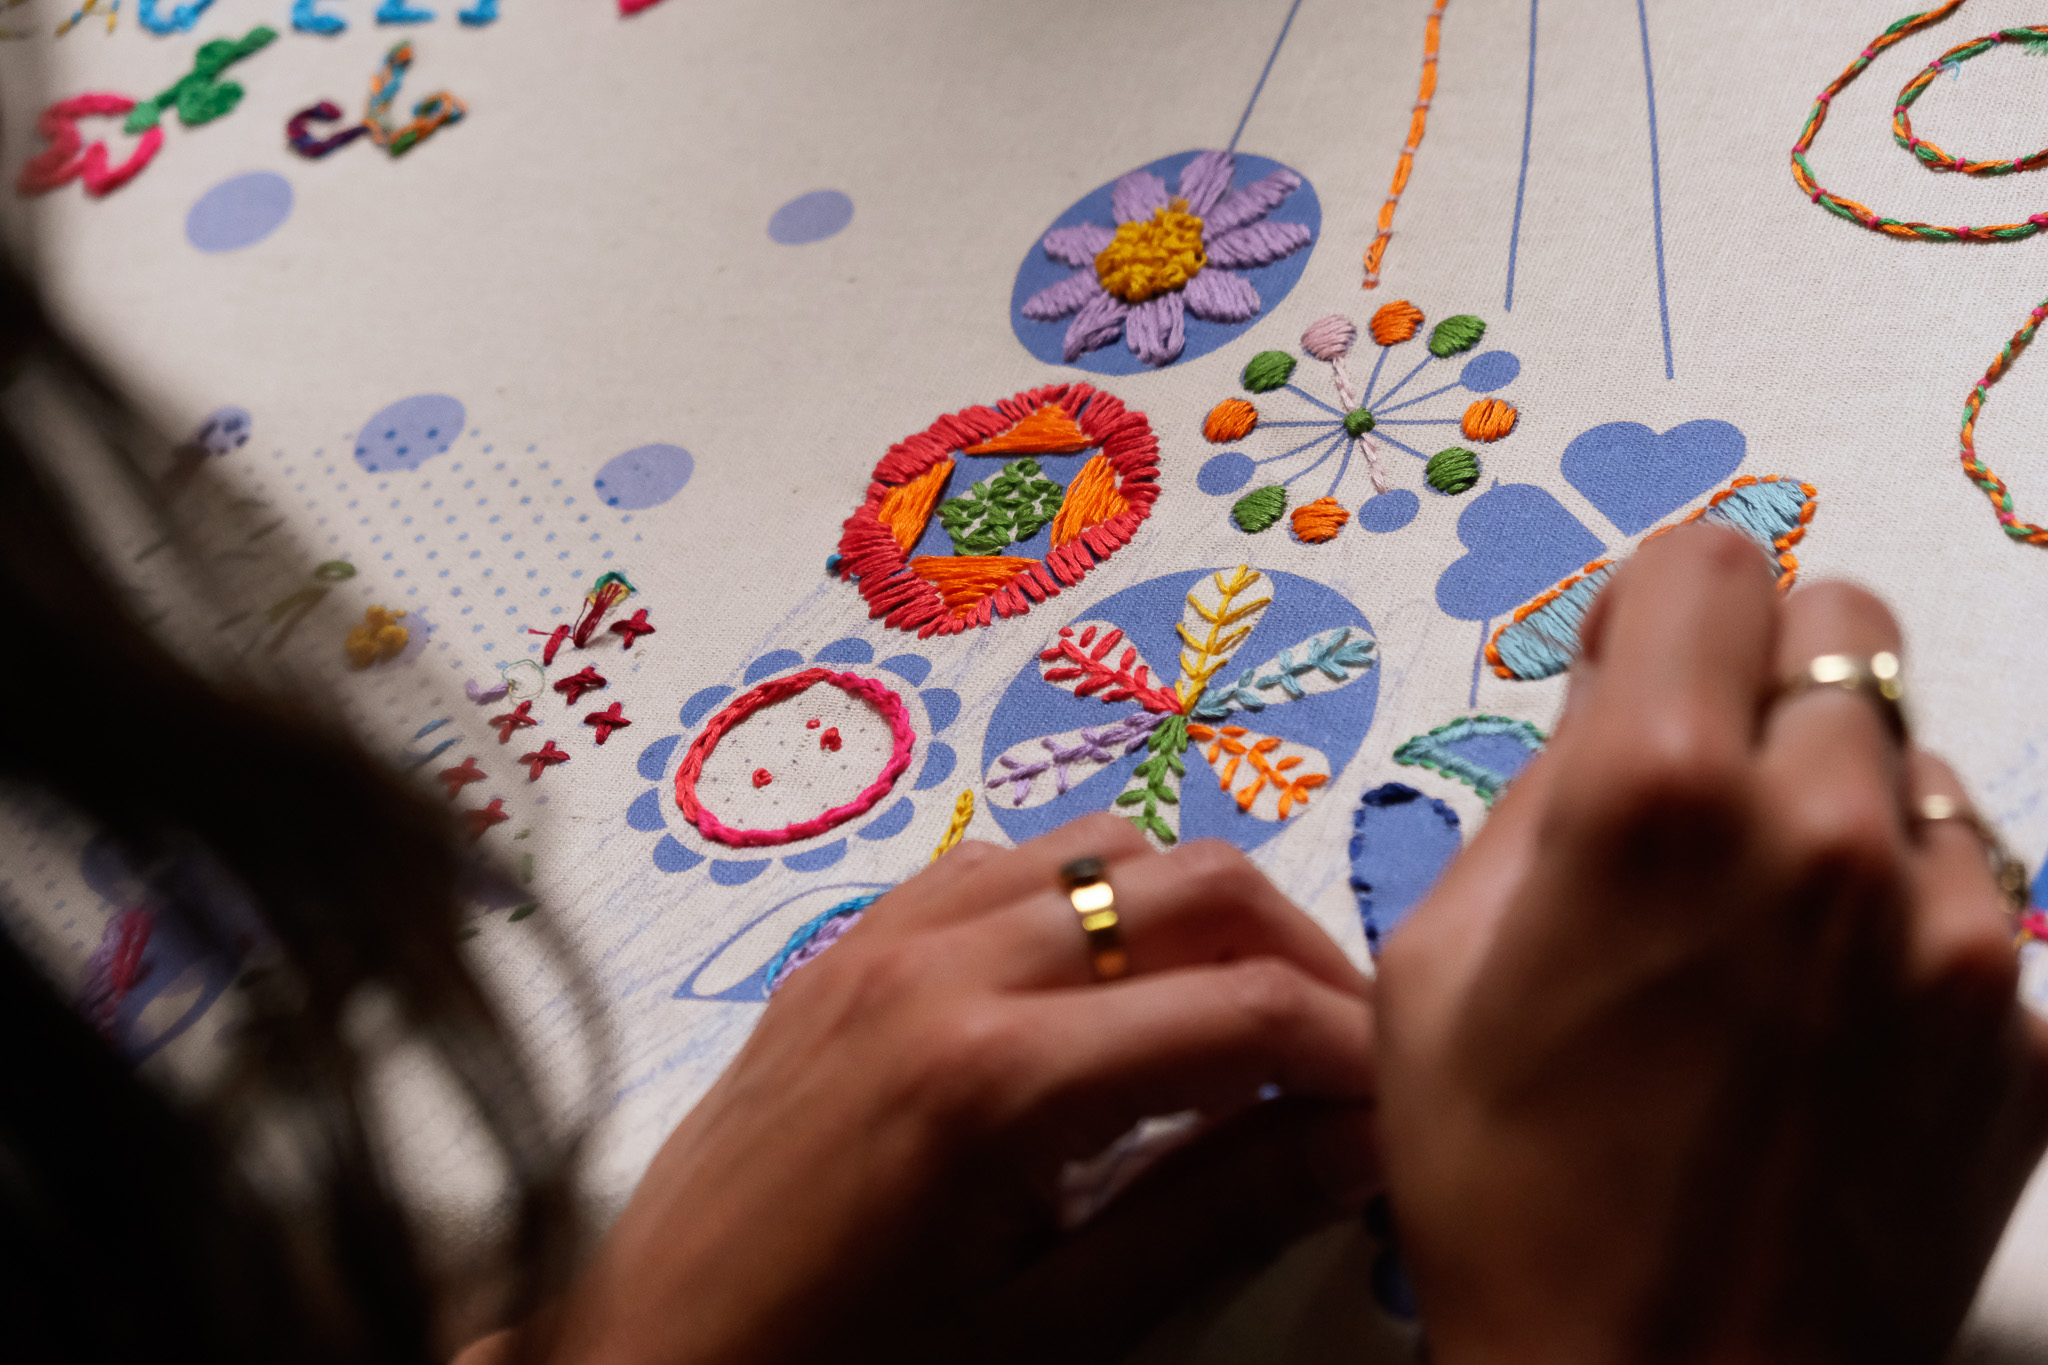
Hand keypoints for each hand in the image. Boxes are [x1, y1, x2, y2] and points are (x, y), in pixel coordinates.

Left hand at [537, 816, 1376, 1363]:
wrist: (649, 1363)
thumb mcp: (1053, 1330)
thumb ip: (1216, 1213)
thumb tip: (1359, 1136)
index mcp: (998, 1078)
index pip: (1244, 1011)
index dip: (1354, 1047)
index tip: (1402, 1096)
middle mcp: (943, 965)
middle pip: (1193, 885)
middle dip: (1299, 955)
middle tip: (1339, 1051)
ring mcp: (884, 936)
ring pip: (1104, 845)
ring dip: (1195, 912)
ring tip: (1230, 1013)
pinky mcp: (847, 942)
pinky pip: (1001, 862)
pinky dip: (1087, 896)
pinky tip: (1099, 986)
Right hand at [1377, 525, 2047, 1364]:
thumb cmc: (1503, 1188)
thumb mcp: (1433, 965)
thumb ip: (1533, 797)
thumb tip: (1613, 715)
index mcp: (1657, 796)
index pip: (1709, 561)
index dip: (1656, 610)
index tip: (1629, 681)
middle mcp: (1829, 828)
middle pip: (1841, 622)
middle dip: (1760, 673)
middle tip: (1699, 789)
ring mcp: (1954, 933)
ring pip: (1917, 760)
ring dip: (1840, 798)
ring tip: (1766, 930)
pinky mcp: (2022, 1031)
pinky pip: (1970, 899)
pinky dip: (1902, 921)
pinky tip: (1828, 1025)